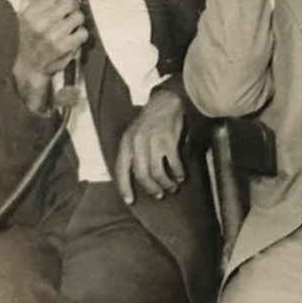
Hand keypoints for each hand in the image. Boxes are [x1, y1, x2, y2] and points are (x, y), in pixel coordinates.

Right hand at [9, 0, 87, 113]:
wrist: (31, 65)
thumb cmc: (29, 34)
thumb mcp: (24, 11)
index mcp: (30, 12)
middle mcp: (40, 23)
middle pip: (70, 3)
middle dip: (73, 4)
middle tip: (70, 9)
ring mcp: (52, 37)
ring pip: (78, 17)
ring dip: (77, 19)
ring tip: (69, 25)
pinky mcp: (64, 48)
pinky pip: (83, 32)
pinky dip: (80, 33)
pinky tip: (71, 36)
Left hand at [117, 87, 187, 206]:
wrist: (166, 102)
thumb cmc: (150, 121)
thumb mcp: (134, 134)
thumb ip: (133, 153)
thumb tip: (139, 178)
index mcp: (126, 143)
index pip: (120, 170)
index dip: (124, 187)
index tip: (130, 200)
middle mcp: (137, 143)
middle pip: (141, 175)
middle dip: (151, 188)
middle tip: (159, 194)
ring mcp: (152, 142)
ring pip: (157, 173)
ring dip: (166, 183)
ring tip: (171, 187)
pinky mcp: (168, 141)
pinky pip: (173, 164)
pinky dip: (178, 173)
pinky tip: (181, 175)